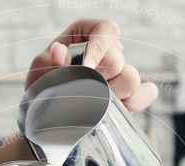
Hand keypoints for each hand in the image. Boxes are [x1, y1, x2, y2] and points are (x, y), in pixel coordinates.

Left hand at [25, 19, 158, 111]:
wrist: (48, 118)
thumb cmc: (43, 87)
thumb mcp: (39, 73)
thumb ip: (48, 62)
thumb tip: (59, 50)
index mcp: (86, 35)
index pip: (106, 30)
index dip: (99, 48)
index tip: (86, 68)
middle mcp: (106, 52)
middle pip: (118, 59)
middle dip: (100, 78)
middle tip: (81, 92)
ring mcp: (118, 74)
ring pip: (131, 79)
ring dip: (112, 94)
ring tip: (92, 103)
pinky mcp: (128, 96)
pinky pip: (144, 95)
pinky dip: (134, 102)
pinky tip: (118, 107)